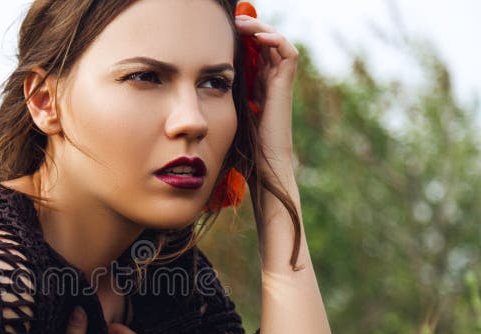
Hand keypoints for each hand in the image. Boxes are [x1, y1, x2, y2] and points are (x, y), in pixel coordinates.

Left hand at [234, 13, 298, 189]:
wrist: (263, 161)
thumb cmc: (243, 145)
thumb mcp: (225, 112)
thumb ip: (219, 97)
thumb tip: (196, 91)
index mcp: (257, 85)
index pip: (253, 51)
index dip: (242, 38)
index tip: (222, 31)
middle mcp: (270, 80)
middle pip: (265, 43)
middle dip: (250, 29)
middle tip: (233, 21)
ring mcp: (280, 81)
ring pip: (277, 43)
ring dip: (261, 30)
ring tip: (243, 24)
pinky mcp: (286, 85)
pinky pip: (289, 53)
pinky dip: (276, 41)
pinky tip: (259, 38)